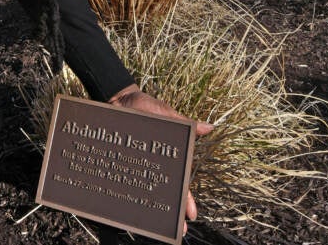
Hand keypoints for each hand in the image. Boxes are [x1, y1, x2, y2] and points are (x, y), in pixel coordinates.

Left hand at [108, 84, 212, 232]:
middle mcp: (153, 164)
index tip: (192, 215)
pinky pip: (122, 179)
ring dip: (149, 208)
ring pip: (143, 190)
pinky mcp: (119, 161)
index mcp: (169, 156)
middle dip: (172, 211)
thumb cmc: (145, 106)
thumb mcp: (166, 115)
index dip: (187, 199)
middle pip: (164, 192)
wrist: (118, 98)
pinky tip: (124, 210)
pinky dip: (124, 193)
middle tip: (178, 229)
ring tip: (153, 225)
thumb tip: (209, 127)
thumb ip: (185, 124)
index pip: (180, 181)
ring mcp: (136, 163)